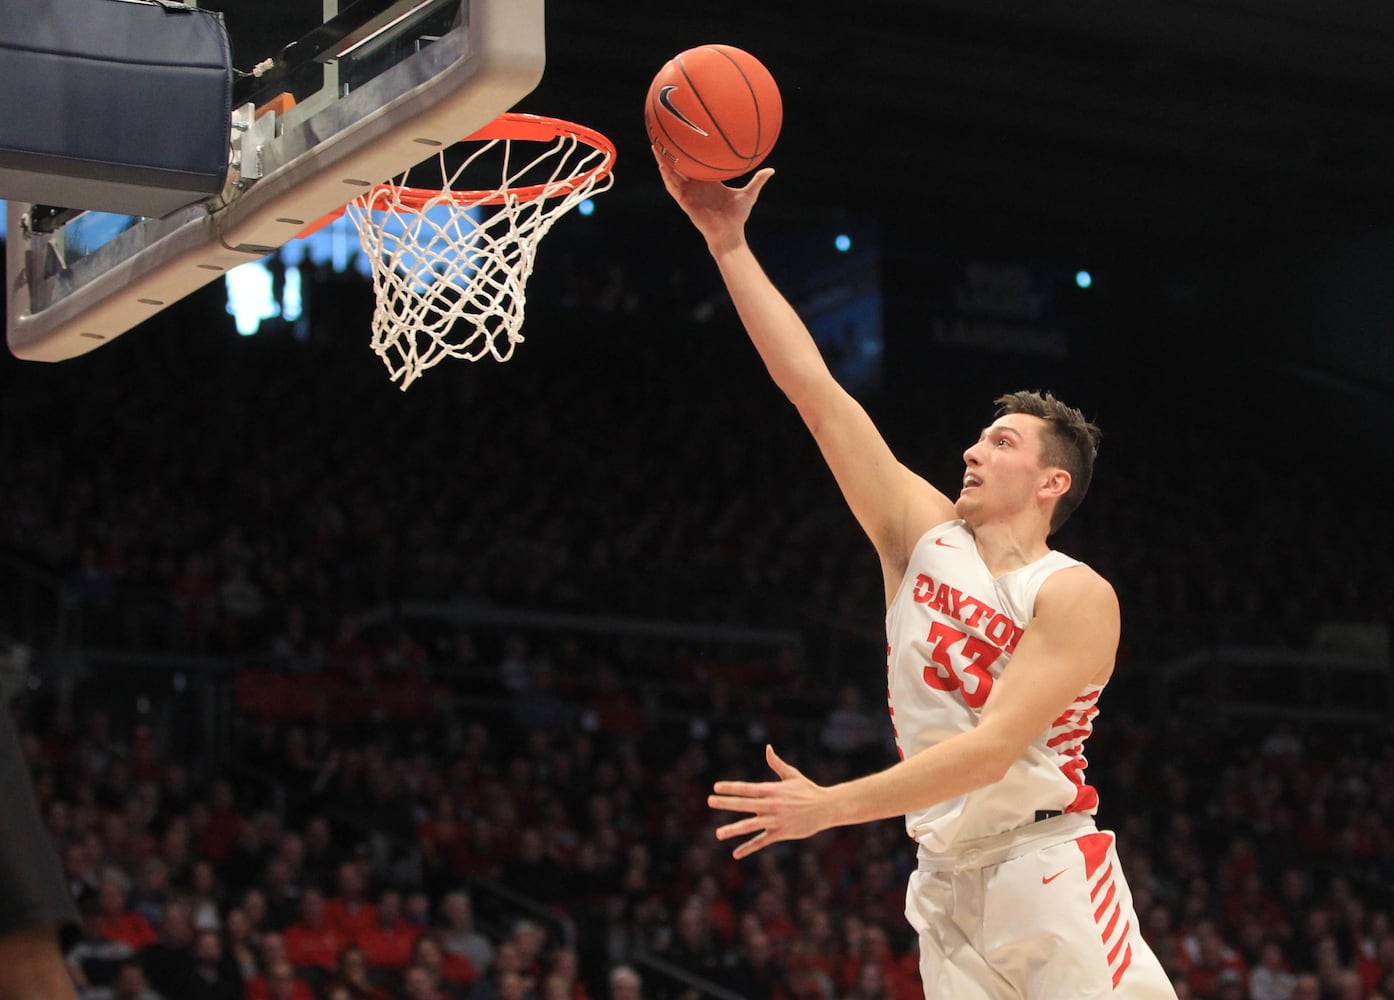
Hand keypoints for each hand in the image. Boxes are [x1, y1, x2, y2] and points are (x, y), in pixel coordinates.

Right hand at [652, 145, 773, 254]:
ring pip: (672, 174)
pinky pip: (673, 187)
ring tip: (655, 146)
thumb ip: (758, 181)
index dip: (691, 151)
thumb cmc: (738, 216)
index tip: (687, 136)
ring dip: (663, 161)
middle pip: (680, 165)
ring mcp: (688, 193)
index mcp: (708, 181)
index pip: (697, 163)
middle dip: (672, 152)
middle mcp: (696, 186)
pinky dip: (667, 177)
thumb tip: (771, 170)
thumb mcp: (749, 194)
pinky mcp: (685, 201)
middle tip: (664, 135)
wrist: (729, 233)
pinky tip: (662, 166)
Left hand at [708, 744, 830, 858]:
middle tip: (710, 801)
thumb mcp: (792, 775)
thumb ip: (776, 763)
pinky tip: (736, 853)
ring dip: (733, 829)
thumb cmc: (808, 790)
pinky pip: (761, 841)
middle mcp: (771, 805)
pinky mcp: (780, 833)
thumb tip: (767, 748)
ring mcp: (775, 820)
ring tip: (717, 833)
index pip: (747, 788)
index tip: (716, 787)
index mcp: (772, 790)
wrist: (826, 808)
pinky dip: (748, 848)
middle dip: (727, 803)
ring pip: (750, 826)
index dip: (731, 787)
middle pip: (745, 804)